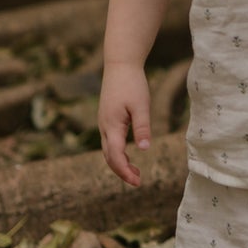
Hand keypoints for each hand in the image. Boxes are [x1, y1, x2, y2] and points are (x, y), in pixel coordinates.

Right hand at [98, 62, 151, 185]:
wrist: (120, 65)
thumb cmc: (132, 84)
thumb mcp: (141, 105)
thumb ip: (142, 127)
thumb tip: (144, 149)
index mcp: (112, 125)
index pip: (116, 156)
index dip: (125, 171)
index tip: (137, 182)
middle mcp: (104, 126)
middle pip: (109, 157)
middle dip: (122, 172)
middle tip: (138, 182)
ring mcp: (104, 123)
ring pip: (108, 150)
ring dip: (120, 164)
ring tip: (136, 173)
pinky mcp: (107, 119)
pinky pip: (110, 142)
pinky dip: (118, 154)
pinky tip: (130, 156)